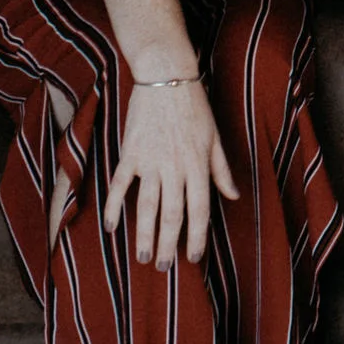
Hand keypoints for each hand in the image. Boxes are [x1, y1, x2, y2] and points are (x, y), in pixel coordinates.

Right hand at [105, 78, 239, 269]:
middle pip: (172, 214)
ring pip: (146, 206)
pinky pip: (120, 185)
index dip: (197, 236)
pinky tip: (111, 226)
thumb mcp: (215, 137)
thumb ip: (221, 169)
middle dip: (167, 244)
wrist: (166, 77)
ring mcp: (151, 161)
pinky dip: (113, 206)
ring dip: (143, 234)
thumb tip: (233, 196)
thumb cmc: (195, 106)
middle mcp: (176, 167)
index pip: (200, 209)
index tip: (193, 257)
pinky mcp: (131, 153)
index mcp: (199, 164)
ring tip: (141, 257)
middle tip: (162, 266)